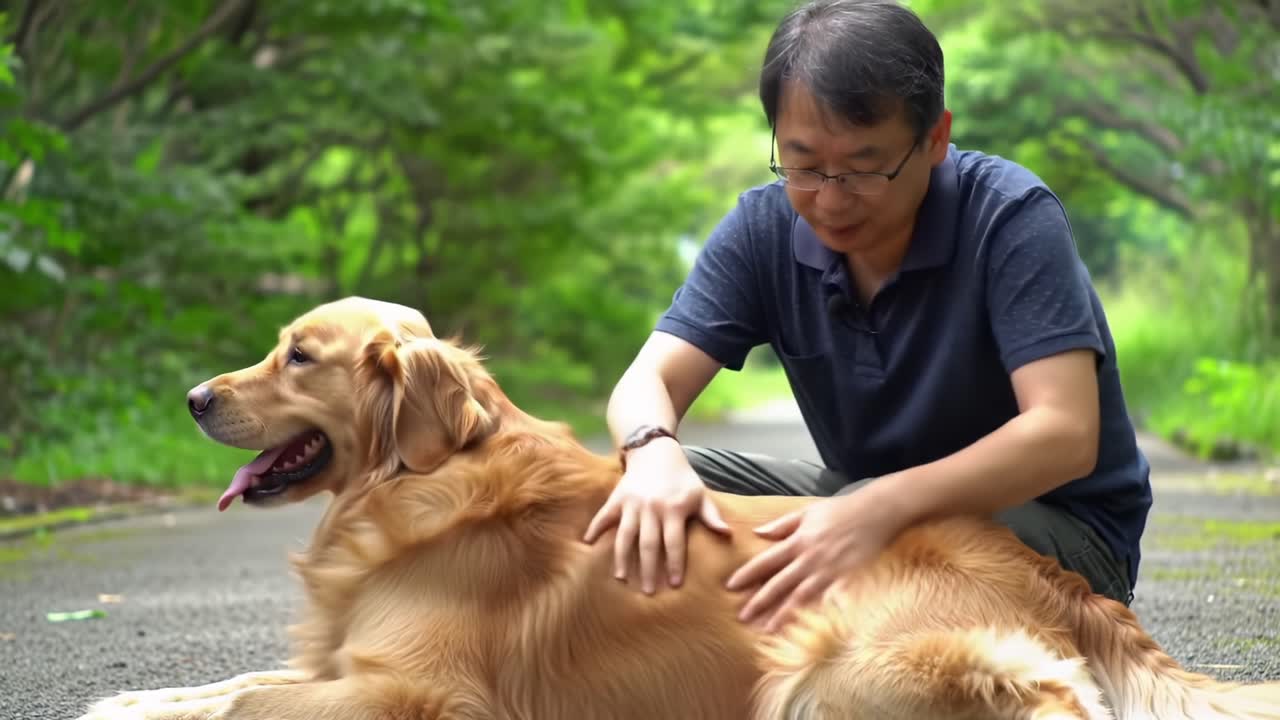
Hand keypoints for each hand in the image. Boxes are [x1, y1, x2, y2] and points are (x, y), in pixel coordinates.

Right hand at [583, 438, 730, 593]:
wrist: (655, 451)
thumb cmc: (681, 477)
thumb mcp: (699, 494)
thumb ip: (711, 516)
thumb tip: (727, 534)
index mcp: (674, 508)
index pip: (675, 542)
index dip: (675, 564)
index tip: (675, 585)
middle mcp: (652, 507)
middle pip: (649, 544)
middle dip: (650, 569)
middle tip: (649, 592)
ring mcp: (632, 503)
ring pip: (626, 535)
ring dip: (623, 557)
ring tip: (622, 577)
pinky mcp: (617, 498)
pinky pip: (604, 515)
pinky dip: (595, 528)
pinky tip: (588, 543)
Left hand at [725, 491, 899, 632]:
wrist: (877, 512)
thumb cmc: (840, 510)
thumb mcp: (807, 512)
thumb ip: (781, 524)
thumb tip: (757, 533)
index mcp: (798, 542)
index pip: (766, 561)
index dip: (747, 574)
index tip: (731, 587)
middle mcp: (810, 559)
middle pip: (780, 584)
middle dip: (760, 602)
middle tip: (742, 618)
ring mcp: (830, 572)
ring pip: (801, 598)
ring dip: (783, 615)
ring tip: (767, 631)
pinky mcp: (849, 581)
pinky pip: (831, 603)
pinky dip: (820, 616)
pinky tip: (810, 631)